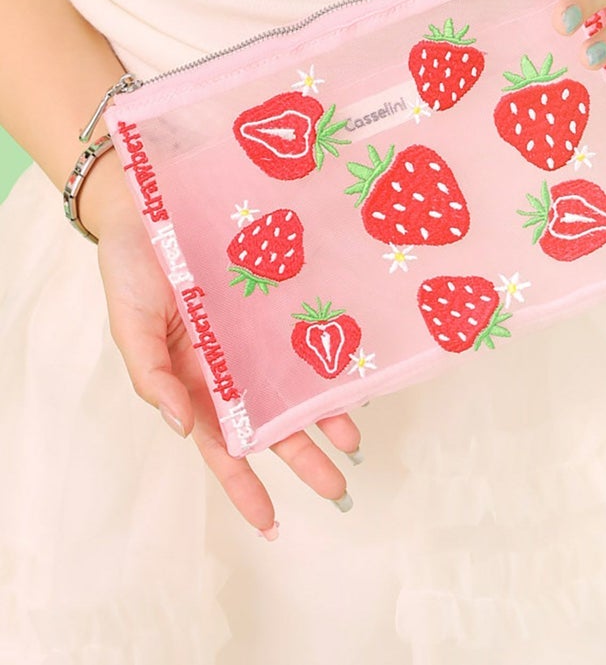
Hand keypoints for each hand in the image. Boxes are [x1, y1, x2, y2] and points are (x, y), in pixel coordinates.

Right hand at [85, 160, 360, 536]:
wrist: (149, 201)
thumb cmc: (131, 267)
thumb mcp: (130, 326)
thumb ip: (150, 376)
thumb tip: (177, 425)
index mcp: (190, 381)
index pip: (221, 446)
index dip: (245, 486)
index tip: (271, 524)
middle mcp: (228, 366)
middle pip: (269, 425)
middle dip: (302, 459)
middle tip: (339, 488)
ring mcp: (253, 335)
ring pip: (294, 386)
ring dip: (323, 416)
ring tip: (355, 443)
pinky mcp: (273, 302)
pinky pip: (303, 336)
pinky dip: (326, 358)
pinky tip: (352, 376)